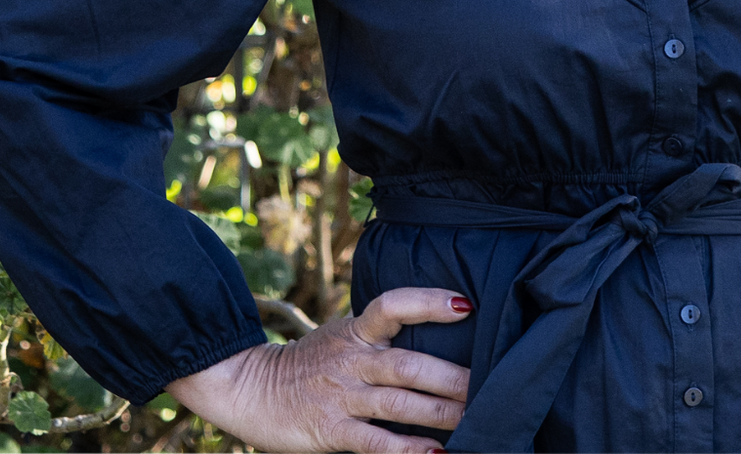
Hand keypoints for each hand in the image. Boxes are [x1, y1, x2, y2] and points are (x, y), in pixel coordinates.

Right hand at [164, 287, 472, 452]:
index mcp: (356, 331)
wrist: (247, 387)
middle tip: (493, 383)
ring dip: (441, 412)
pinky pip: (373, 441)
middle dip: (454, 377)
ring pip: (399, 402)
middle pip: (409, 364)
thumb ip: (382, 337)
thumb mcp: (343, 336)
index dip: (428, 302)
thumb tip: (443, 337)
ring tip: (476, 418)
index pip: (392, 306)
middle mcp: (352, 360)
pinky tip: (435, 453)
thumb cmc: (310, 362)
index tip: (465, 304)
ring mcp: (341, 395)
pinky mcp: (329, 429)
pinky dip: (406, 448)